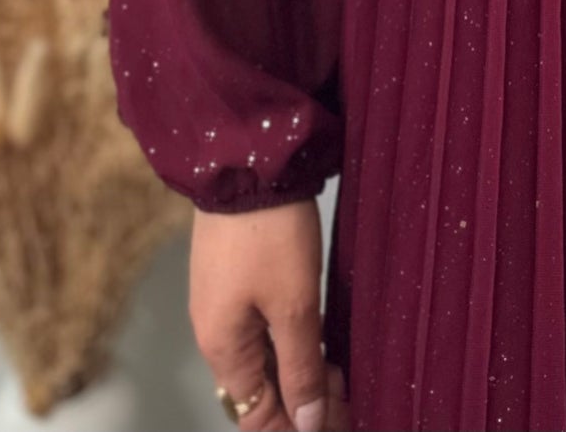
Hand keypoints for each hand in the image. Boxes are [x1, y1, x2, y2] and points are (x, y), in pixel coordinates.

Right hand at [189, 201, 350, 430]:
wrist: (245, 159)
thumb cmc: (269, 236)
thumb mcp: (294, 306)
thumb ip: (301, 368)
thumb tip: (308, 424)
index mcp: (224, 350)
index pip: (256, 417)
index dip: (299, 428)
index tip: (340, 420)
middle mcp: (217, 333)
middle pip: (258, 391)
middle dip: (304, 403)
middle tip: (348, 399)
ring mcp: (223, 303)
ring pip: (262, 359)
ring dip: (299, 372)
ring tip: (342, 372)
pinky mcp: (234, 276)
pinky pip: (260, 329)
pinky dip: (290, 342)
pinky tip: (318, 339)